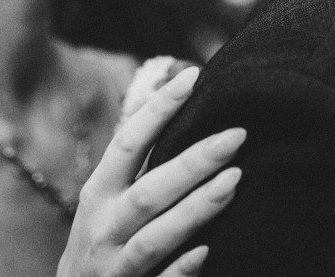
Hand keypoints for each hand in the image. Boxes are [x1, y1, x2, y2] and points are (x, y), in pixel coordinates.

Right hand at [57, 66, 243, 276]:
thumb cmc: (100, 238)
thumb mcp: (105, 199)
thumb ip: (136, 163)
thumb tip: (178, 100)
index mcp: (98, 193)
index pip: (127, 144)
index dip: (157, 110)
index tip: (192, 77)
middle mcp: (103, 227)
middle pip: (148, 191)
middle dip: (192, 163)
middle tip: (236, 135)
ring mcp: (115, 266)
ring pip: (155, 237)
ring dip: (194, 209)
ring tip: (235, 179)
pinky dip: (180, 270)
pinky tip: (207, 250)